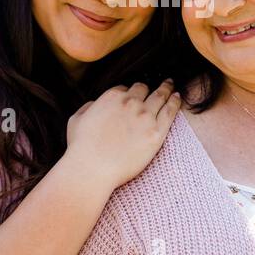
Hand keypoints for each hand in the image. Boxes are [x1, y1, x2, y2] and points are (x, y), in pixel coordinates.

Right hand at [65, 79, 180, 188]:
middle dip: (148, 89)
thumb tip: (97, 103)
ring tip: (171, 86)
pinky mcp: (156, 132)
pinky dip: (175, 101)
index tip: (132, 98)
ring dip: (166, 88)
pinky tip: (178, 97)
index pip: (125, 89)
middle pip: (144, 89)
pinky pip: (170, 111)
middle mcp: (130, 102)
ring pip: (160, 96)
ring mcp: (145, 116)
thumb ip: (88, 107)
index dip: (129, 93)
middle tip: (157, 86)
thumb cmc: (81, 147)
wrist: (92, 169)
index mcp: (112, 97)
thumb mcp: (76, 119)